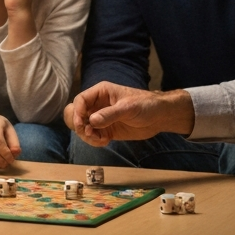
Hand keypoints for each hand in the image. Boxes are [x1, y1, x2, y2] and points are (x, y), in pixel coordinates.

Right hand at [68, 82, 194, 145]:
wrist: (159, 117)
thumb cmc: (145, 105)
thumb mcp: (128, 108)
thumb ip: (110, 114)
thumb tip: (92, 121)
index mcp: (101, 92)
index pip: (80, 100)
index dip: (78, 112)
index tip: (82, 124)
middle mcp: (97, 104)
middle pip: (75, 113)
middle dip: (78, 124)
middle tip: (89, 133)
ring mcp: (100, 118)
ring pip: (82, 127)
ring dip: (87, 135)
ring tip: (100, 139)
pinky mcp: (105, 130)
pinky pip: (92, 136)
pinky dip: (94, 141)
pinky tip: (105, 142)